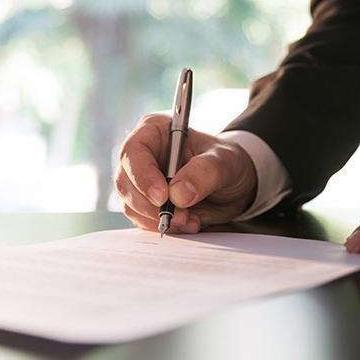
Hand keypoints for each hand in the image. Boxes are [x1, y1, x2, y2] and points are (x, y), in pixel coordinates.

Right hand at [114, 114, 257, 233]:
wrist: (233, 186)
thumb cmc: (227, 162)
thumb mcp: (225, 161)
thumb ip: (204, 172)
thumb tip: (177, 194)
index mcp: (154, 131)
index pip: (134, 152)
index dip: (143, 176)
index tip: (162, 197)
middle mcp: (142, 156)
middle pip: (125, 182)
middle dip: (150, 205)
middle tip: (181, 215)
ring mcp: (140, 181)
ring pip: (130, 205)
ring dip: (157, 219)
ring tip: (190, 220)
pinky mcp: (145, 204)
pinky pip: (142, 220)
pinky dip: (163, 227)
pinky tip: (188, 223)